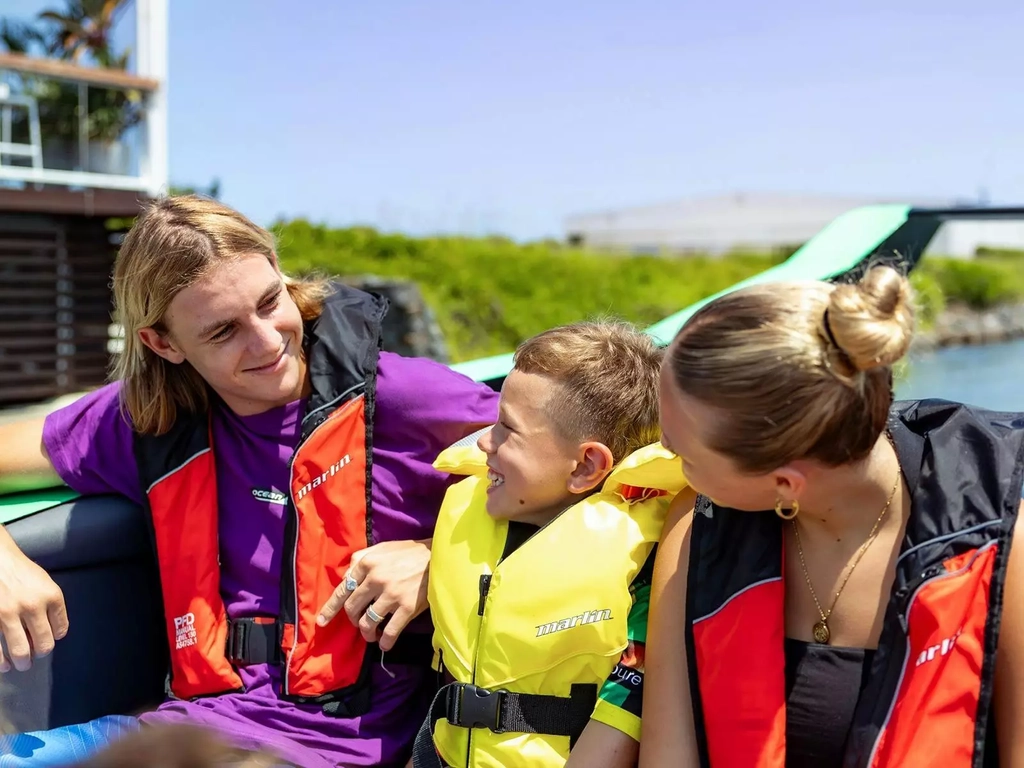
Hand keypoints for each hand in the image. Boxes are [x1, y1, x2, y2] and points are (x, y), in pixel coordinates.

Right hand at [0, 531, 67, 671]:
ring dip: (23, 661)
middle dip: (41, 652)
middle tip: (36, 655)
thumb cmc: (19, 570)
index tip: (50, 638)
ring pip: (21, 650)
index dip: (55, 636)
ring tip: (22, 664)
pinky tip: (4, 665)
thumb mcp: (44, 582)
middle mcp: (33, 606)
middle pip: (44, 642)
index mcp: (51, 596)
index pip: (60, 628)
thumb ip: (50, 603)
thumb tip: (51, 630)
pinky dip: (1, 661)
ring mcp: (9, 614)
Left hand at [316, 538, 431, 651]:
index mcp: (367, 563)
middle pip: (352, 608)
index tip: (323, 621)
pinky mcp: (407, 607)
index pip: (342, 589)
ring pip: (368, 622)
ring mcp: (392, 594)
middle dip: (353, 620)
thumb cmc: (409, 553)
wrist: (440, 556)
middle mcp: (376, 578)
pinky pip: (389, 631)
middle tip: (359, 623)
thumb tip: (346, 576)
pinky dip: (385, 642)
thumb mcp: (382, 548)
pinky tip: (385, 644)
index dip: (330, 608)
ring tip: (372, 635)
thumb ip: (362, 559)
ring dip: (367, 633)